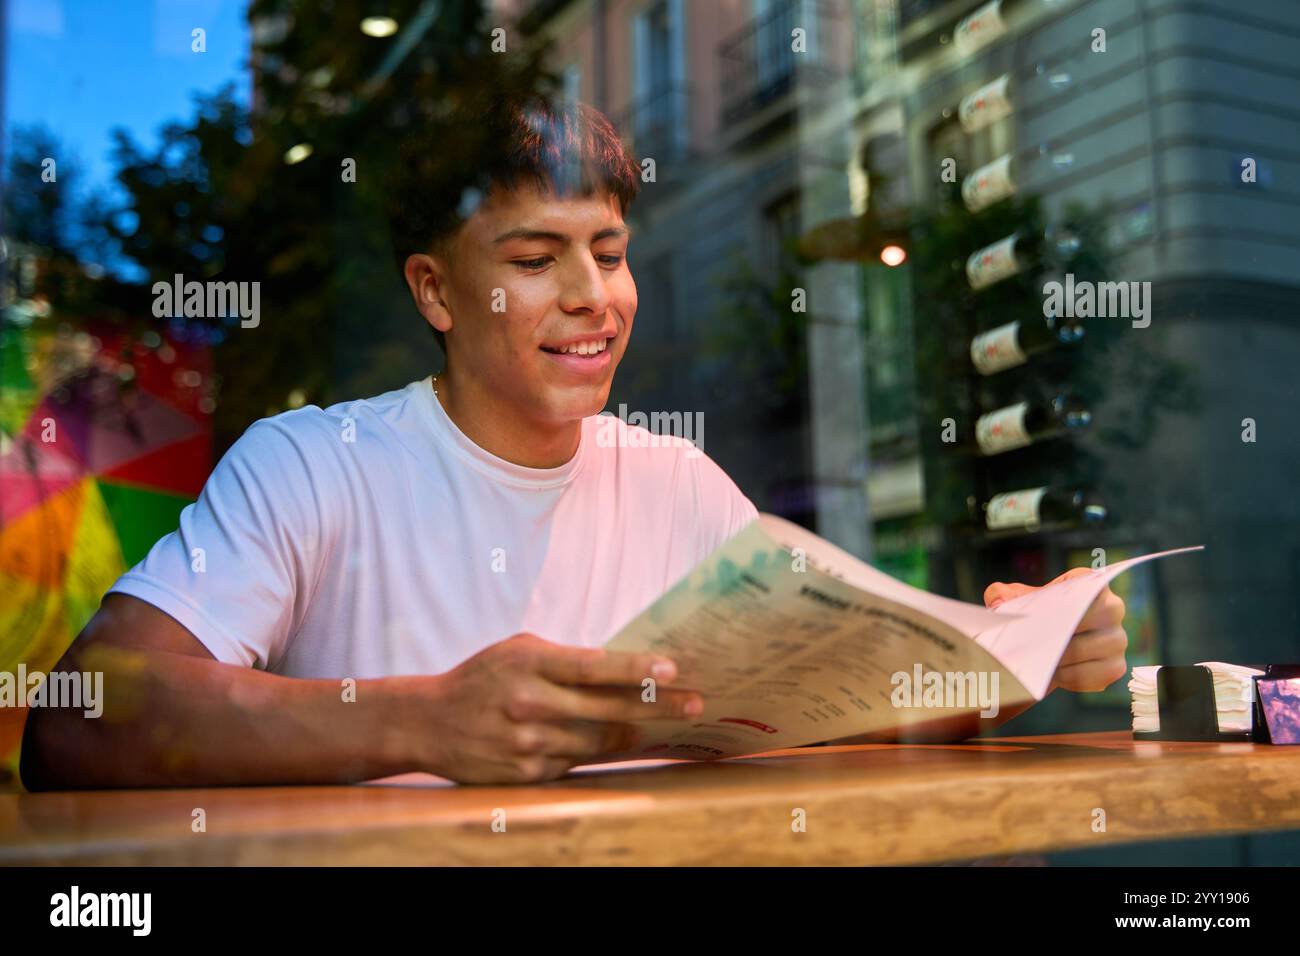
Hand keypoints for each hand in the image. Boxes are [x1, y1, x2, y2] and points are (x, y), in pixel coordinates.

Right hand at [421, 633, 702, 783]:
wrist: (428, 721)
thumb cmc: (483, 677)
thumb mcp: (518, 651)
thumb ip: (564, 659)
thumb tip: (623, 669)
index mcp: (530, 663)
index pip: (593, 666)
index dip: (636, 669)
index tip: (672, 670)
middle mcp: (530, 703)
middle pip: (608, 708)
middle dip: (657, 706)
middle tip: (694, 702)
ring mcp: (529, 742)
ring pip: (598, 741)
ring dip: (629, 731)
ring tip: (655, 722)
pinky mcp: (527, 773)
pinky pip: (576, 763)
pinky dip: (593, 751)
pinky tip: (607, 741)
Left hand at [983, 568, 1127, 693]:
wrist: (1043, 647)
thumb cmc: (1033, 619)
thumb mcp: (1013, 602)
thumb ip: (1002, 595)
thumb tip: (1000, 600)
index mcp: (1089, 584)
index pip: (1087, 585)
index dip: (1066, 601)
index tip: (1042, 615)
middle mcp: (1112, 608)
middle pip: (1091, 619)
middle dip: (1059, 634)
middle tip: (1032, 643)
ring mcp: (1118, 639)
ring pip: (1091, 650)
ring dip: (1062, 659)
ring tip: (1039, 661)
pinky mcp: (1116, 667)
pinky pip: (1096, 675)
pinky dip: (1072, 678)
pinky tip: (1054, 675)